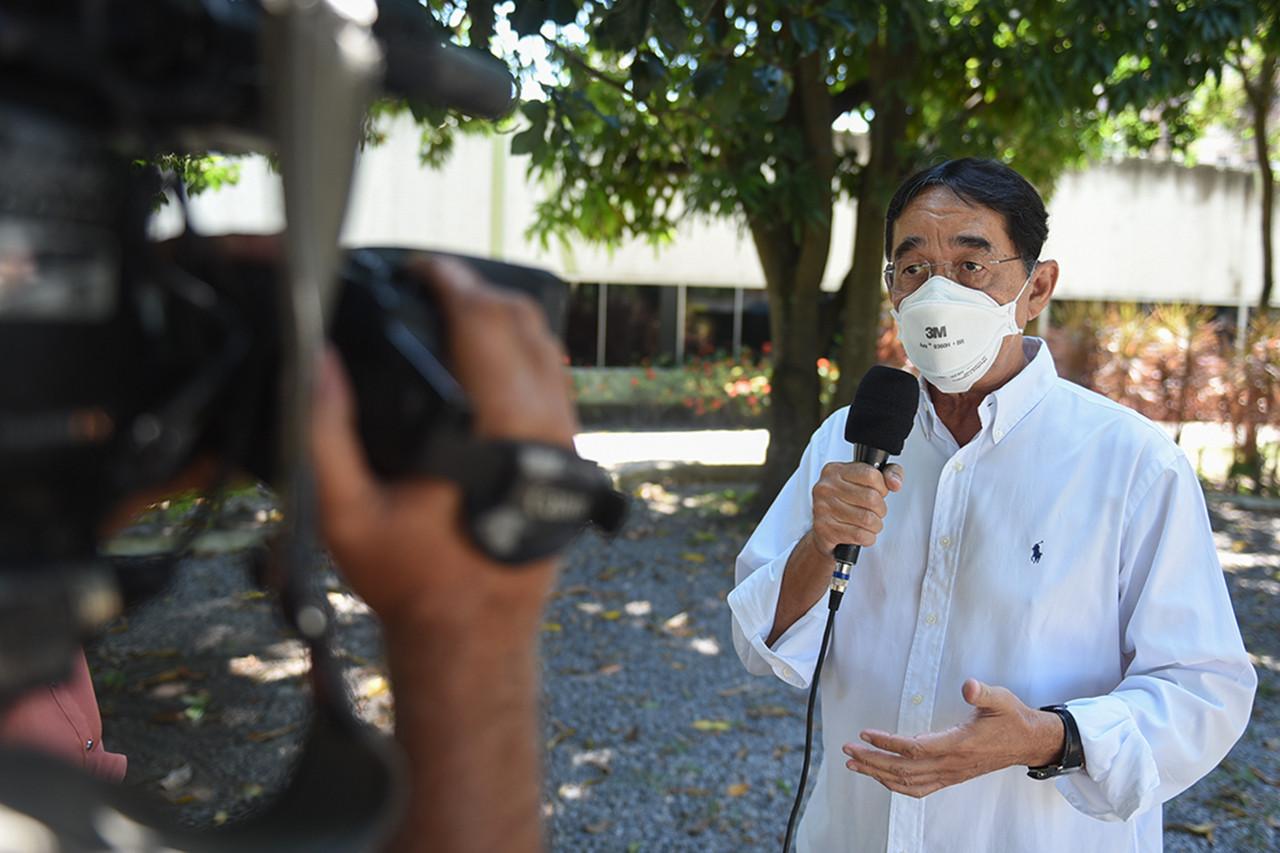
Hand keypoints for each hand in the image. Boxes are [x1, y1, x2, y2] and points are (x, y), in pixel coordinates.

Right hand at [310, 256, 577, 632]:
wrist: (473, 638)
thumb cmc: (414, 582)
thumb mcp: (348, 515)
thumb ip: (326, 433)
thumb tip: (317, 359)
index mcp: (497, 434)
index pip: (485, 324)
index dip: (450, 282)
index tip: (419, 267)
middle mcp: (544, 428)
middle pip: (523, 322)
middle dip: (476, 289)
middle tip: (430, 281)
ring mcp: (565, 441)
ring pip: (547, 348)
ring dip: (504, 316)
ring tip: (454, 307)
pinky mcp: (570, 455)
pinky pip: (555, 380)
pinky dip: (523, 351)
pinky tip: (485, 354)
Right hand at [809, 461, 903, 553]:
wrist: (824, 530)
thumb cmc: (846, 503)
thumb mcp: (866, 481)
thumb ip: (888, 473)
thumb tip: (895, 483)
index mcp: (835, 470)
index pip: (870, 475)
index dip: (882, 487)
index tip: (879, 493)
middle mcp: (826, 487)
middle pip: (871, 498)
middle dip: (880, 509)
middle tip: (875, 511)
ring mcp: (823, 508)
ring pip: (867, 519)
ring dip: (875, 525)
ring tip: (869, 524)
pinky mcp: (825, 528)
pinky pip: (859, 535)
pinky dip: (868, 538)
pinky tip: (863, 534)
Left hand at [842, 679, 1063, 797]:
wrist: (1028, 742)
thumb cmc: (1011, 717)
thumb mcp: (1000, 699)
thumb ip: (983, 693)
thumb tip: (969, 685)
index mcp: (959, 745)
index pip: (915, 749)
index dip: (888, 743)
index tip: (865, 735)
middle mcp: (952, 764)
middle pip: (904, 769)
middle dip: (872, 761)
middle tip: (846, 751)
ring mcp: (951, 774)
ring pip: (908, 782)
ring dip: (878, 774)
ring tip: (854, 765)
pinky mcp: (952, 777)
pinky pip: (920, 788)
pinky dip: (897, 786)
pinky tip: (882, 778)